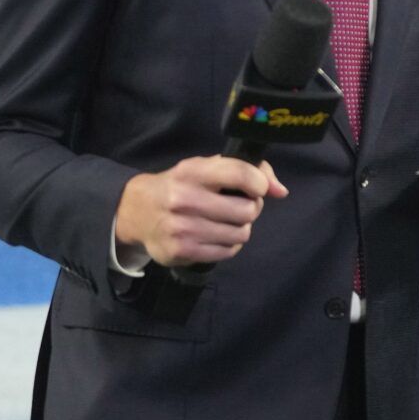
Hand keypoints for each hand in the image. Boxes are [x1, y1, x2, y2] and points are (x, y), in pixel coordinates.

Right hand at [113, 156, 286, 266]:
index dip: (258, 183)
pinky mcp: (181, 251)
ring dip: (240, 229)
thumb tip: (280, 191)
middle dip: (250, 209)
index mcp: (193, 171)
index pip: (240, 173)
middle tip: (239, 207)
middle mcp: (185, 199)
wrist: (138, 211)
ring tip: (225, 222)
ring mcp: (182, 227)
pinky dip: (228, 245)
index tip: (256, 188)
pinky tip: (215, 236)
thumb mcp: (207, 167)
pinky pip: (227, 251)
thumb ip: (250, 170)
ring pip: (241, 233)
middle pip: (247, 210)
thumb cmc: (183, 185)